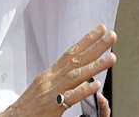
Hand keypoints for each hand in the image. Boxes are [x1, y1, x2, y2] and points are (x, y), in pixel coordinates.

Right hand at [0, 24, 116, 116]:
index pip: (71, 52)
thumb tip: (76, 70)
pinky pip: (69, 98)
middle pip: (76, 59)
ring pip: (75, 75)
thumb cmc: (27, 108)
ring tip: (111, 58)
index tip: (100, 30)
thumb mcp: (43, 87)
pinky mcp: (52, 108)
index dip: (86, 40)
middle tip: (111, 36)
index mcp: (50, 74)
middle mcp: (51, 80)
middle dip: (95, 46)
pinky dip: (83, 90)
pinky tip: (96, 85)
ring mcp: (51, 92)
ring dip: (95, 66)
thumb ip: (60, 78)